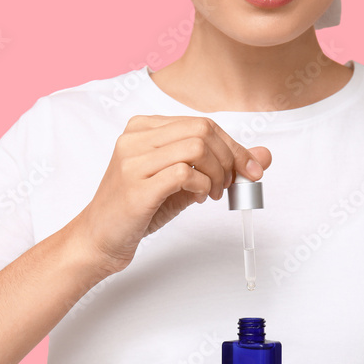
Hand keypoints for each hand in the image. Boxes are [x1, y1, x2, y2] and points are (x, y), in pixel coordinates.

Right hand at [71, 116, 272, 275]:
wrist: (99, 239)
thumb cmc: (138, 209)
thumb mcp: (183, 182)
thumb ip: (219, 166)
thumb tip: (263, 156)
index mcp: (142, 128)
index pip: (201, 124)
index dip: (233, 146)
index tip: (250, 169)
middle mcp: (134, 138)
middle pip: (203, 130)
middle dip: (230, 158)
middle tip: (230, 184)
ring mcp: (133, 161)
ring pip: (197, 148)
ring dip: (217, 174)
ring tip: (213, 194)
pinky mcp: (136, 186)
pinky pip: (184, 173)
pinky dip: (202, 186)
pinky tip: (197, 198)